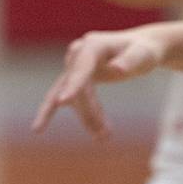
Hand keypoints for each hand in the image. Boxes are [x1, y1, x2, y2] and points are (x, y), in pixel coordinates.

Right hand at [32, 29, 164, 138]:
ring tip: (104, 137)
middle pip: (78, 89)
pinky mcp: (74, 76)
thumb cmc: (144, 51)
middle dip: (90, 113)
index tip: (62, 101)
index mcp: (93, 45)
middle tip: (106, 136)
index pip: (81, 68)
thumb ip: (132, 61)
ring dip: (87, 118)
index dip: (73, 85)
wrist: (140, 49)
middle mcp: (78, 53)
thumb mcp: (144, 55)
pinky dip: (51, 112)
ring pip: (73, 98)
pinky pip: (60, 96)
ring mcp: (74, 65)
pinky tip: (38, 129)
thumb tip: (117, 69)